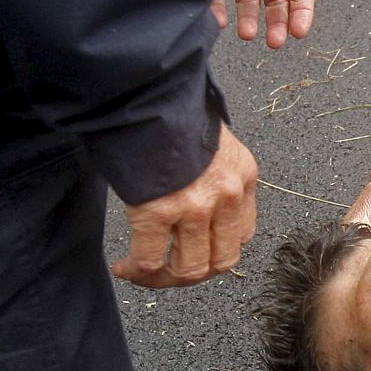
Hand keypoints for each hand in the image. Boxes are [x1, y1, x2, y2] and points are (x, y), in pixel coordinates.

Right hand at [113, 124, 257, 288]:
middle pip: (221, 261)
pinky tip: (127, 268)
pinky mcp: (158, 210)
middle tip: (171, 273)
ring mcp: (195, 206)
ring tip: (144, 273)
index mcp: (243, 177)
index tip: (198, 253)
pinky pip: (152, 259)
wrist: (146, 93)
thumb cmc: (173, 113)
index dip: (219, 251)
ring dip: (165, 278)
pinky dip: (139, 271)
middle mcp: (226, 196)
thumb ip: (216, 173)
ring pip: (189, 268)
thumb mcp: (213, 142)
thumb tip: (201, 203)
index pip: (242, 234)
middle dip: (194, 274)